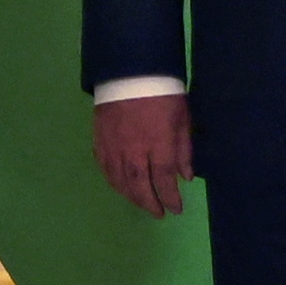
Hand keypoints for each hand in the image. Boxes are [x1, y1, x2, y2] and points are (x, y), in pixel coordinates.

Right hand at [93, 90, 190, 218]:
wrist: (130, 71)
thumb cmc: (163, 93)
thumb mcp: (183, 119)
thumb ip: (183, 150)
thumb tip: (185, 176)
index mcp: (159, 143)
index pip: (164, 178)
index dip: (170, 197)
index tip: (176, 209)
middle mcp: (134, 149)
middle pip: (140, 183)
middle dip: (149, 202)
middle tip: (158, 214)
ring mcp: (114, 145)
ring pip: (120, 178)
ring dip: (131, 195)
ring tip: (141, 203)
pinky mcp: (100, 139)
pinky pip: (105, 166)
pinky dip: (113, 180)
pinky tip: (120, 186)